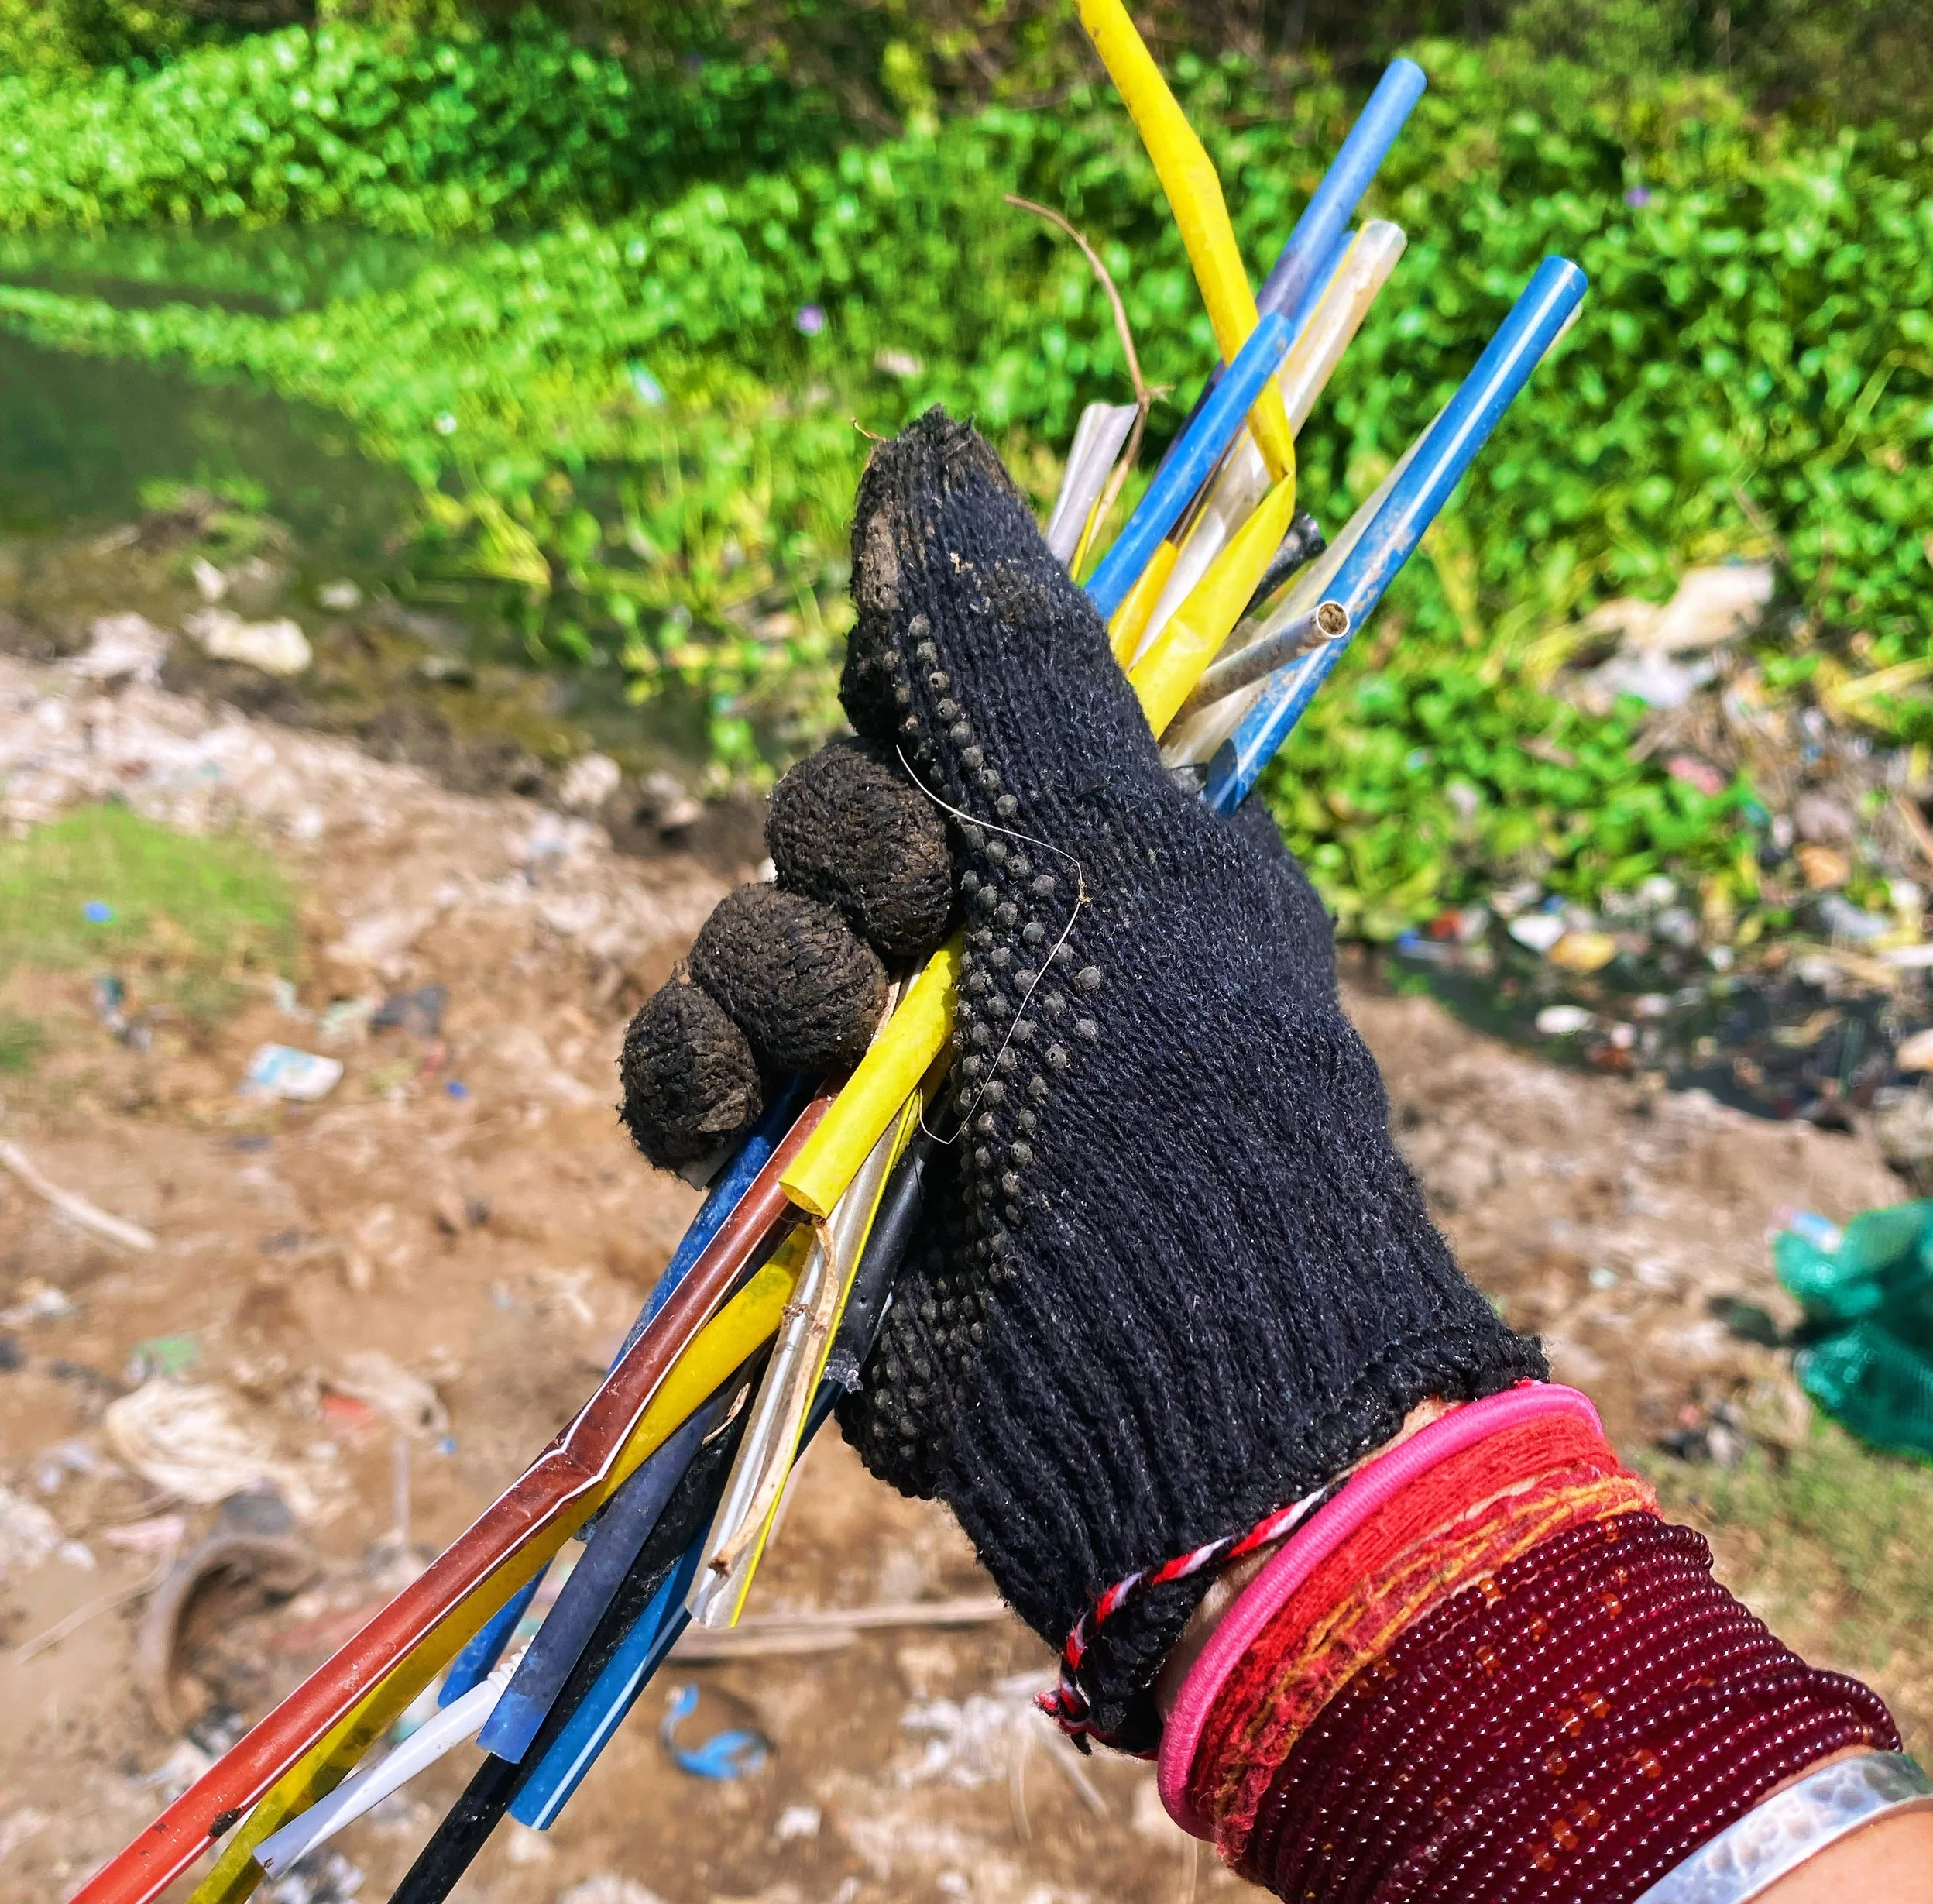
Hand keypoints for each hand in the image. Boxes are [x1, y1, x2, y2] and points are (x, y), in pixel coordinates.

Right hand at [617, 408, 1542, 1748]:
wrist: (1157, 1355)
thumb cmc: (1172, 1076)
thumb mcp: (1099, 836)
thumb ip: (993, 656)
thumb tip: (920, 446)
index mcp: (1085, 836)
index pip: (937, 702)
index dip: (898, 695)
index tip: (917, 722)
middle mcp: (987, 933)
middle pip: (824, 805)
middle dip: (845, 841)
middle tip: (922, 906)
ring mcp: (892, 1055)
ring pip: (742, 933)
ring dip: (775, 967)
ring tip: (852, 1038)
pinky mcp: (809, 1163)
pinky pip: (687, 1069)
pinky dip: (692, 1073)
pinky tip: (739, 1105)